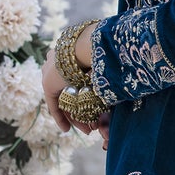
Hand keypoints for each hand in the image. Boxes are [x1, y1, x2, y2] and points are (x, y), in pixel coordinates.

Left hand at [41, 28, 107, 145]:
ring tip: (86, 129)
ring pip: (63, 100)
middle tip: (91, 124)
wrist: (87, 45)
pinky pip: (54, 105)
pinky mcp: (48, 84)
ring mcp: (50, 73)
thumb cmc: (101, 49)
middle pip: (68, 93)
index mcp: (68, 52)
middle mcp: (57, 63)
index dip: (84, 95)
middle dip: (80, 111)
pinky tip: (67, 130)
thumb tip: (126, 71)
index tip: (93, 107)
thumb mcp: (104, 61)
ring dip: (74, 116)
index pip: (74, 79)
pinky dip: (60, 118)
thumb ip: (108, 68)